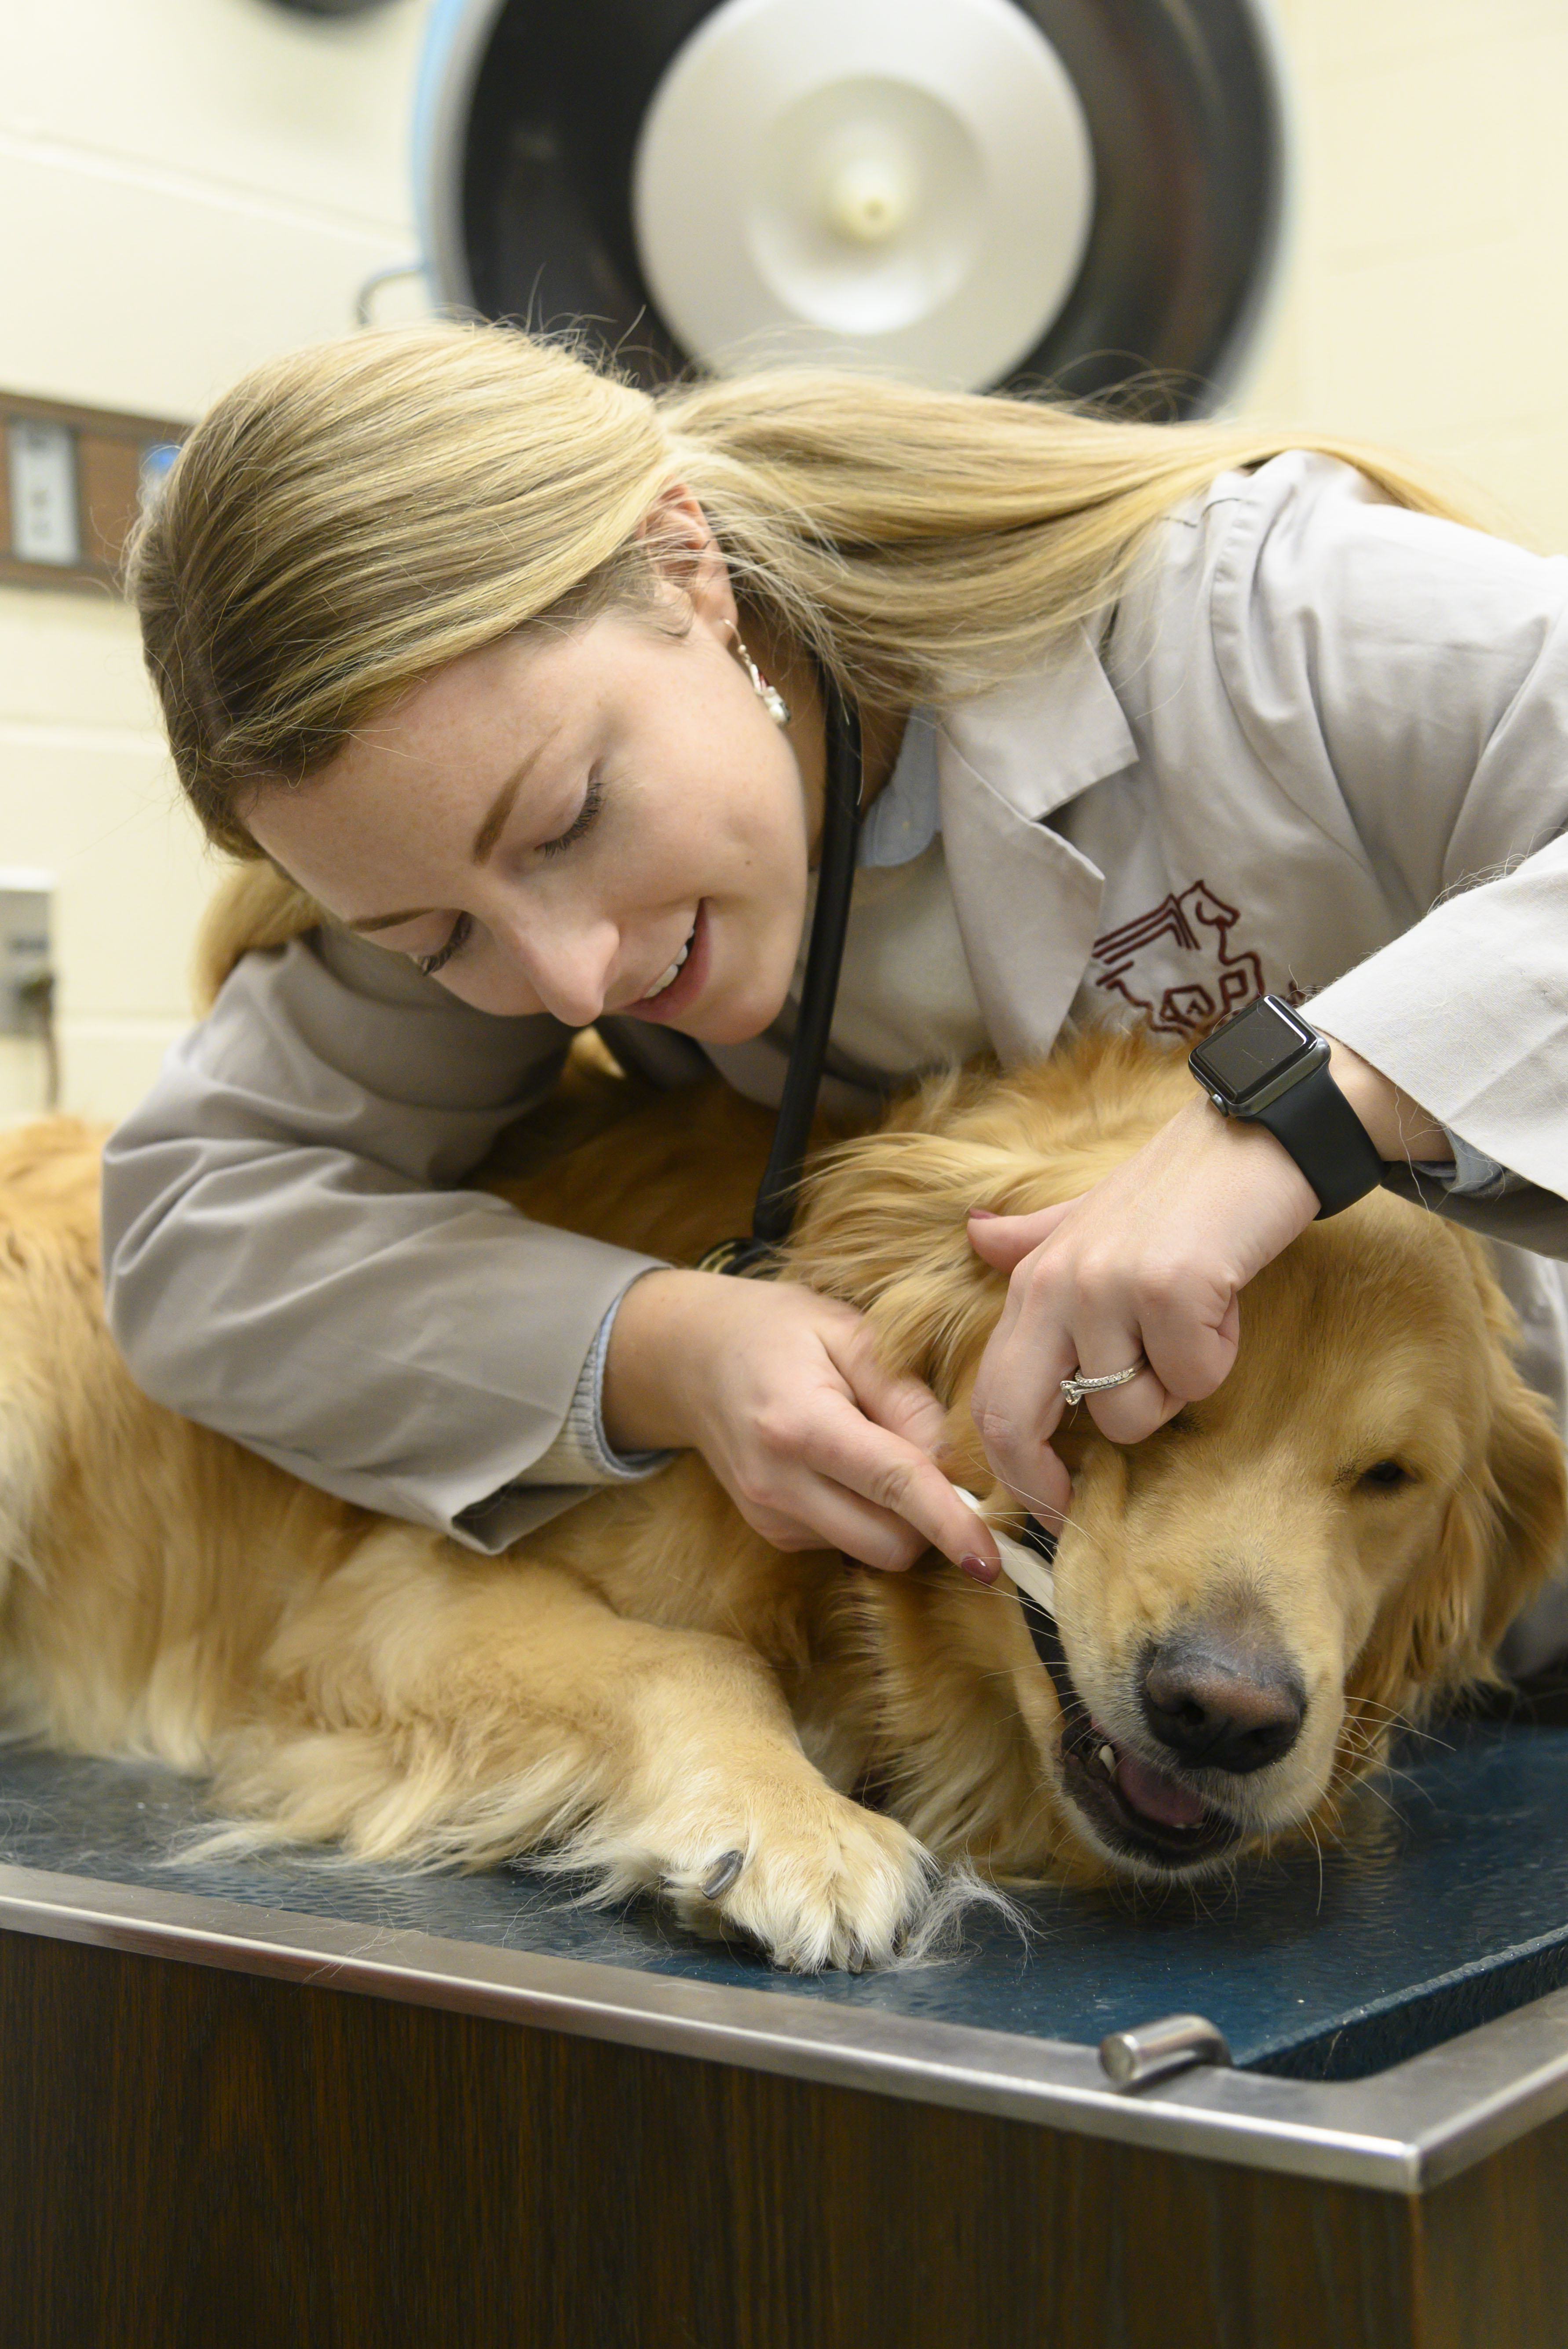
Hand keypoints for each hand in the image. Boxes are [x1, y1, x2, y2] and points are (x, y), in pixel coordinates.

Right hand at [603, 1268, 1000, 1574]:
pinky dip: (865, 1514)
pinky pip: (845, 1542)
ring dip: (896, 1515)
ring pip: (870, 1549)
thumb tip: (954, 1459)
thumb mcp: (847, 1331)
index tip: (990, 1559)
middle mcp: (778, 1483)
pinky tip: (844, 1464)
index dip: (951, 1523)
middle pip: (888, 1543)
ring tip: (872, 1444)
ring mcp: (769, 1516)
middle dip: (929, 1519)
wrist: (687, 1355)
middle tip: (931, 1459)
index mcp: (800, 1423)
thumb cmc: (776, 1329)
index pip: (894, 1485)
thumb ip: (905, 1394)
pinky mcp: (770, 1532)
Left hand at [966, 1094, 1320, 1519]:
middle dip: (1049, 1480)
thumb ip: (1033, 1239)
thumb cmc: (1176, 1188)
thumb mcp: (1089, 1215)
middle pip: (1021, 1420)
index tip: (1043, 1504)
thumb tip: (976, 1236)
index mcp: (1032, 1279)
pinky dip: (1220, 1355)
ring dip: (1174, 1388)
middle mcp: (1057, 1286)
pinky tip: (1224, 1300)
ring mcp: (1110, 1288)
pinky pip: (1196, 1380)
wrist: (1254, 1133)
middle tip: (1080, 1502)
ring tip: (1192, 1322)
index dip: (1010, 1469)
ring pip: (1132, 1414)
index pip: (992, 1397)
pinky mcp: (1172, 1291)